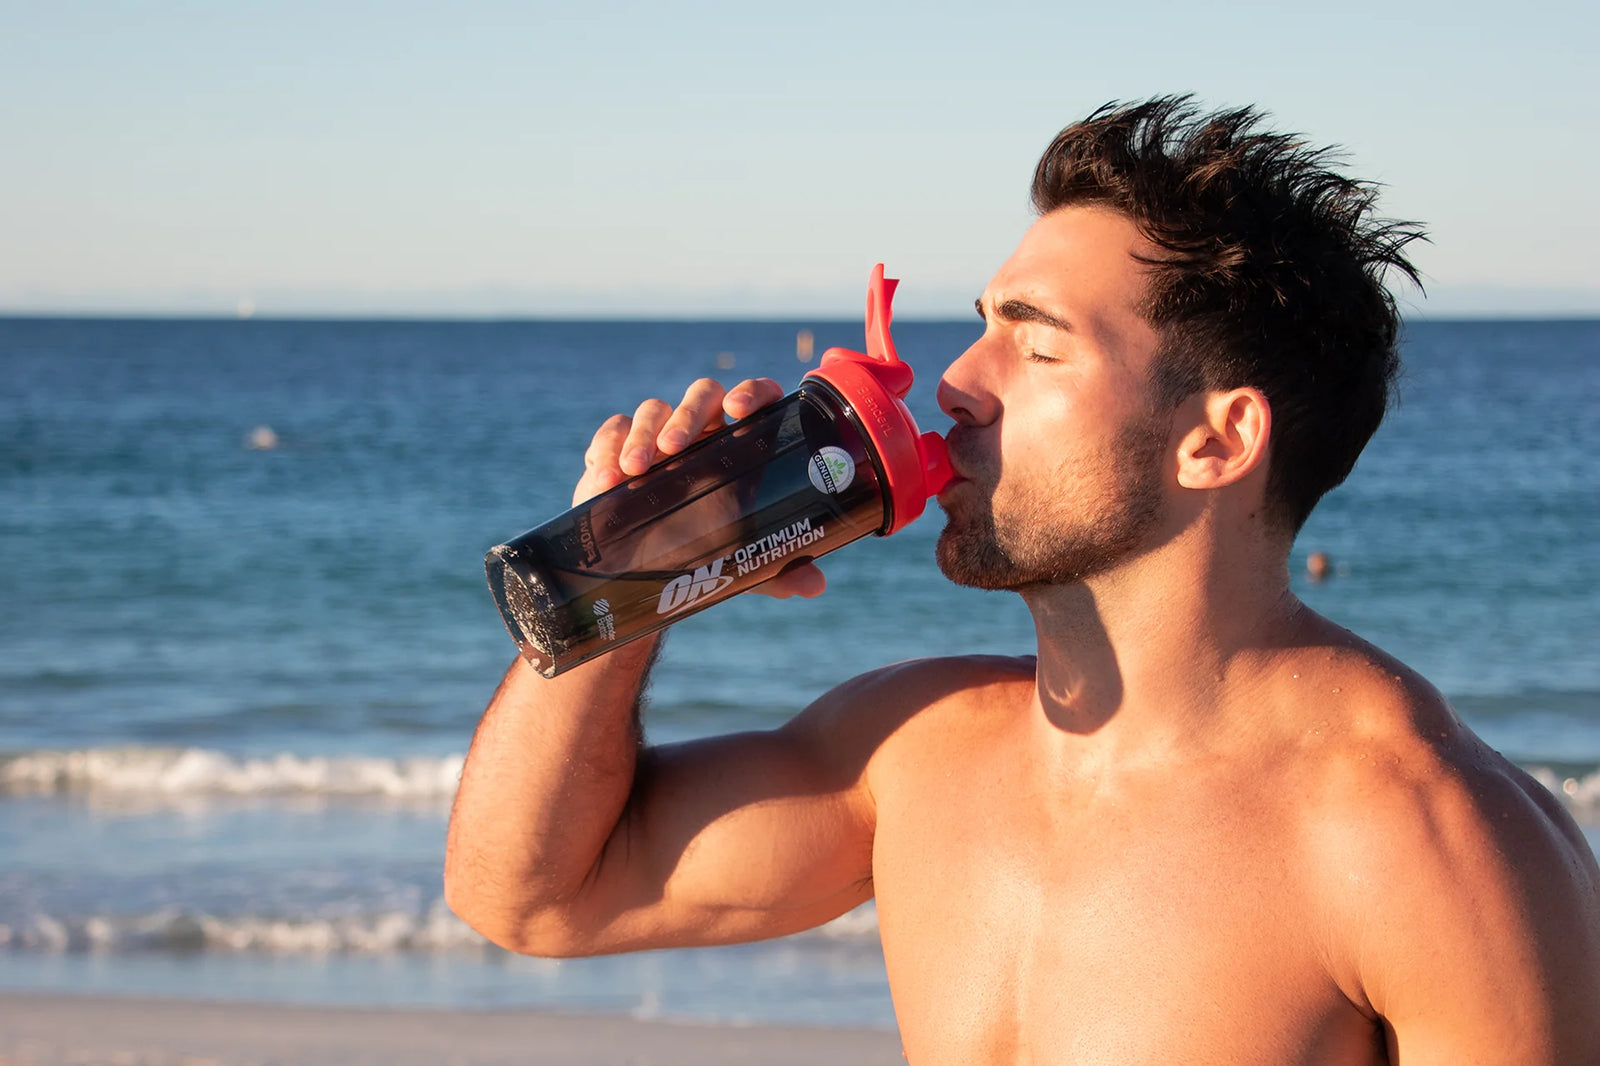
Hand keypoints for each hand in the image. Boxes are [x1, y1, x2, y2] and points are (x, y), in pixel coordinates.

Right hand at [576, 377, 825, 599]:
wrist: (641, 567)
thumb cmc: (700, 549)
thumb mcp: (738, 561)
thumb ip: (775, 568)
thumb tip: (814, 585)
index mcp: (738, 442)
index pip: (754, 397)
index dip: (750, 392)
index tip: (738, 409)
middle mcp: (701, 430)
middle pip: (701, 394)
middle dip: (686, 415)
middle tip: (675, 448)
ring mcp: (657, 434)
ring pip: (653, 410)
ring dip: (641, 435)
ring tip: (634, 471)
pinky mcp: (616, 446)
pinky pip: (612, 431)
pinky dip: (606, 449)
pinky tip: (605, 481)